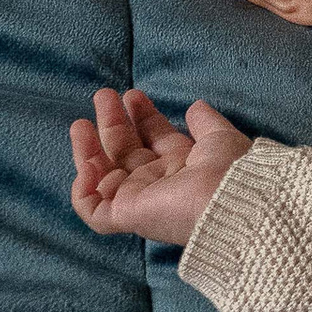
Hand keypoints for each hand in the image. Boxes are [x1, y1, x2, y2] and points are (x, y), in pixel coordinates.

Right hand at [69, 87, 252, 243]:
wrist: (230, 201)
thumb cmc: (229, 170)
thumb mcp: (220, 137)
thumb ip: (206, 122)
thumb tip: (194, 106)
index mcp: (183, 166)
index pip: (154, 140)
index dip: (142, 117)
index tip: (133, 95)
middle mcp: (159, 184)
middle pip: (126, 153)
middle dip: (113, 124)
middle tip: (103, 96)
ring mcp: (141, 201)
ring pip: (103, 179)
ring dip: (89, 151)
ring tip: (80, 124)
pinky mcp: (127, 216)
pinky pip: (93, 211)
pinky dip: (83, 191)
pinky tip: (88, 165)